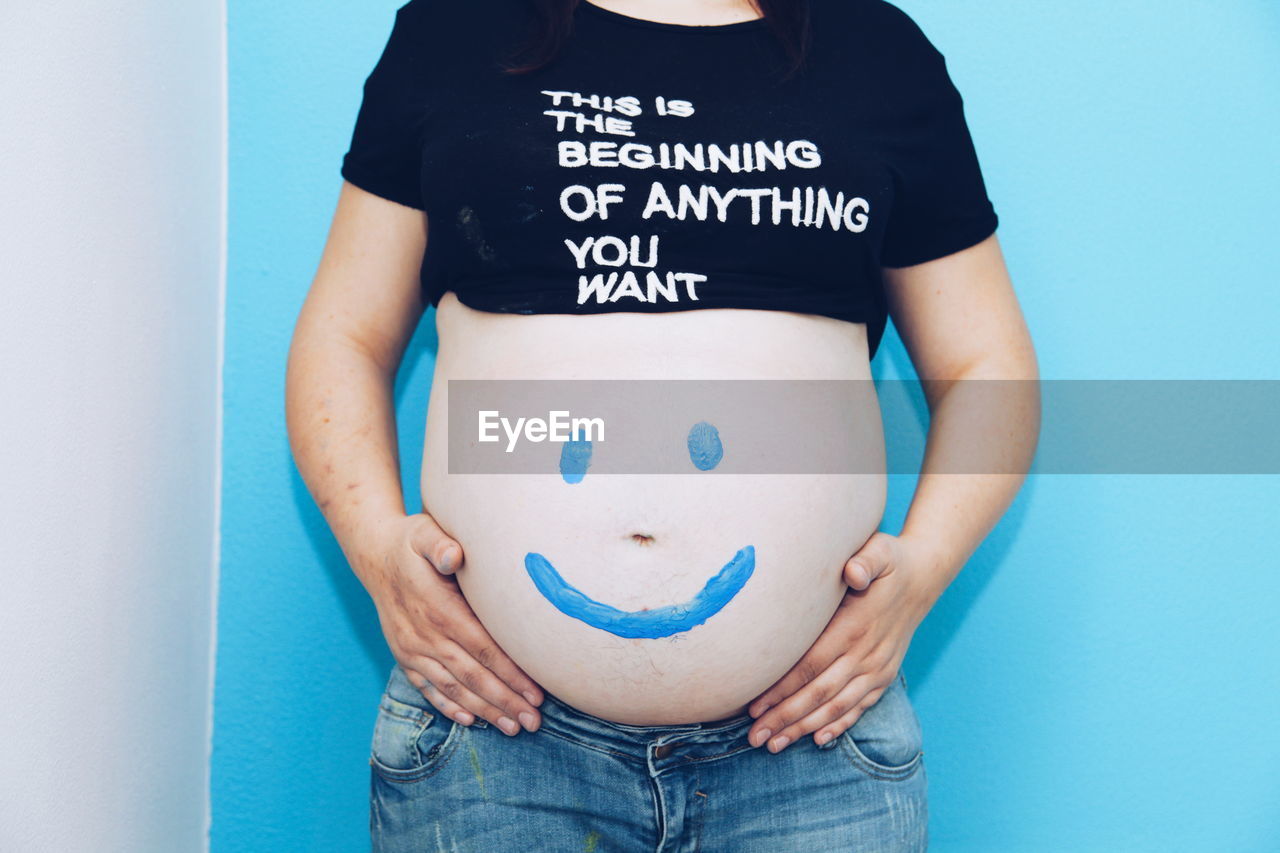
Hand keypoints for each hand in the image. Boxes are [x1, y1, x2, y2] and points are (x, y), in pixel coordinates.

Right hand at [363, 512, 544, 735]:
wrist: (374, 555)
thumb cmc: (411, 542)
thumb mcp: (424, 532)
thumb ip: (440, 544)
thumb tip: (455, 555)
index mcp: (439, 609)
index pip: (483, 649)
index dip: (511, 674)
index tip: (536, 692)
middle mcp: (424, 635)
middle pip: (472, 676)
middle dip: (505, 701)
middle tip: (534, 721)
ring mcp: (412, 649)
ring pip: (453, 688)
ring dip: (484, 710)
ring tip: (513, 728)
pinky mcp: (404, 655)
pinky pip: (428, 688)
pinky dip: (449, 706)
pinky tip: (471, 720)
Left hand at [745, 532, 939, 752]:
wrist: (924, 578)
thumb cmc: (890, 562)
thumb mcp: (880, 551)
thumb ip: (866, 561)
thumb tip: (853, 571)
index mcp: (855, 626)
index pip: (811, 665)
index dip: (782, 688)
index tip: (755, 705)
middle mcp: (867, 653)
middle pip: (819, 693)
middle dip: (785, 717)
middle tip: (755, 737)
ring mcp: (877, 668)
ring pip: (836, 706)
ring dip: (804, 728)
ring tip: (774, 744)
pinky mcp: (884, 675)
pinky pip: (859, 706)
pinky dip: (838, 724)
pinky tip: (817, 739)